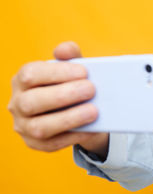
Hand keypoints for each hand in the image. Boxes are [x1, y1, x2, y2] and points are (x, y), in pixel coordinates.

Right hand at [7, 41, 108, 157]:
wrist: (75, 111)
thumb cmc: (71, 85)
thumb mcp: (72, 69)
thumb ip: (70, 56)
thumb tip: (66, 49)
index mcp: (23, 79)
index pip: (31, 74)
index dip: (57, 73)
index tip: (84, 72)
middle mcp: (18, 103)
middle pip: (32, 102)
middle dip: (64, 95)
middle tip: (91, 90)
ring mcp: (24, 126)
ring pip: (39, 127)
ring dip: (69, 119)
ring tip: (93, 111)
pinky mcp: (35, 144)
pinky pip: (52, 144)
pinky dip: (72, 136)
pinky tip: (90, 128)